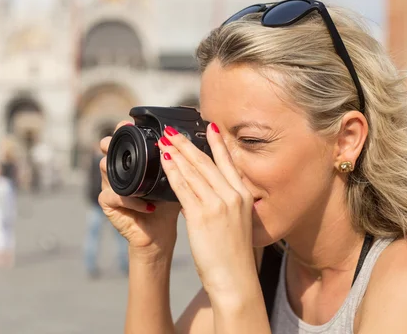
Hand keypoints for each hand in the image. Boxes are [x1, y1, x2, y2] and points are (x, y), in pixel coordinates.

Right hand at [99, 121, 181, 259]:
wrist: (161, 234)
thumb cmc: (168, 205)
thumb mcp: (176, 179)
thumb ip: (179, 161)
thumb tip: (191, 140)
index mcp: (133, 162)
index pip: (123, 140)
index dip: (122, 130)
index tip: (127, 123)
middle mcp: (119, 171)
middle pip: (106, 150)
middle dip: (109, 142)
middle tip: (116, 139)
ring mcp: (110, 186)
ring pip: (104, 169)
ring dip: (117, 168)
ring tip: (134, 171)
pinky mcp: (109, 205)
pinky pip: (114, 196)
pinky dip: (131, 199)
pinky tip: (148, 204)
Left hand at [157, 124, 256, 295]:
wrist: (235, 279)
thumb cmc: (233, 255)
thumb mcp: (237, 223)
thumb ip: (223, 204)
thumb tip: (202, 192)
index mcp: (243, 196)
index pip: (228, 162)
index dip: (217, 142)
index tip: (208, 126)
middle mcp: (232, 196)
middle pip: (205, 162)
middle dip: (186, 144)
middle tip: (172, 131)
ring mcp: (217, 204)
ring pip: (192, 171)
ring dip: (175, 153)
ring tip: (163, 141)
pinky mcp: (201, 215)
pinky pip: (182, 187)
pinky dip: (171, 171)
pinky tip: (163, 161)